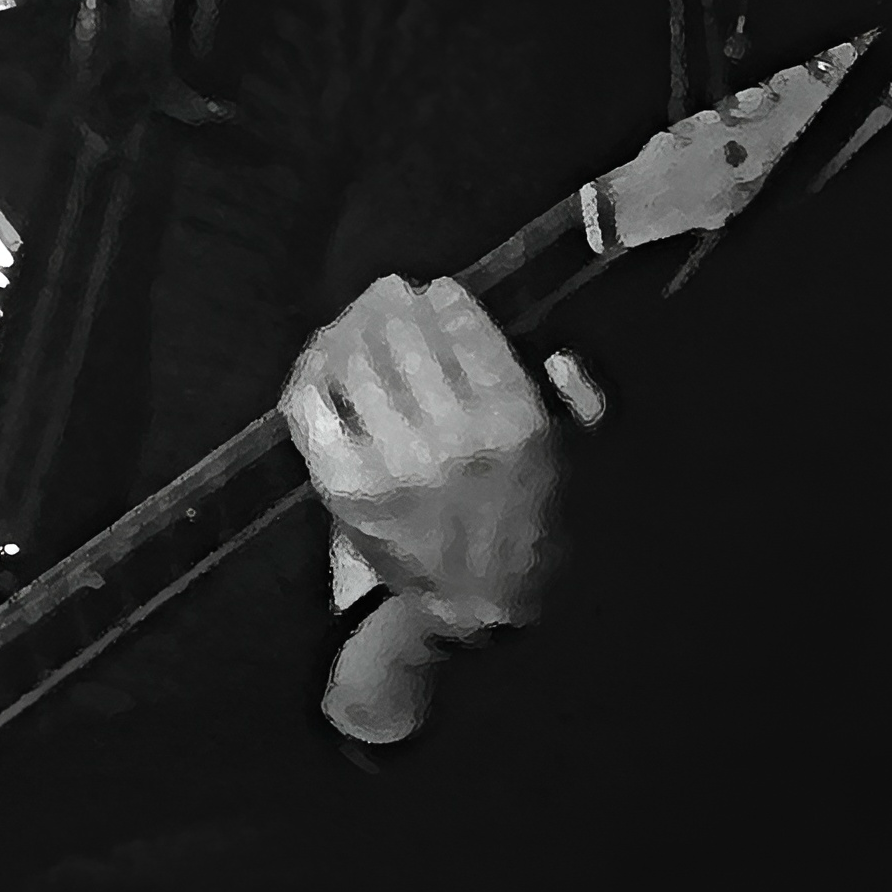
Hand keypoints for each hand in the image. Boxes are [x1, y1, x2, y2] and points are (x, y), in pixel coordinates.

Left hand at [281, 273, 560, 691]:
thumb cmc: (527, 518)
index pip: (467, 332)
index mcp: (514, 424)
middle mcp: (452, 439)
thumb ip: (580, 399)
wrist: (476, 600)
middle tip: (389, 293)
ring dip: (353, 327)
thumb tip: (558, 355)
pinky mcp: (340, 483)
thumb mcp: (575, 458)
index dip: (447, 301)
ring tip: (359, 319)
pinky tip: (325, 357)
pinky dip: (312, 370)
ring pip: (354, 361)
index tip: (439, 291)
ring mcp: (390, 462)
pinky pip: (312, 403)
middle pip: (403, 336)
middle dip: (393, 303)